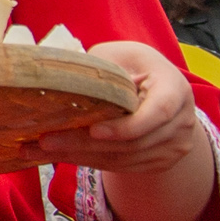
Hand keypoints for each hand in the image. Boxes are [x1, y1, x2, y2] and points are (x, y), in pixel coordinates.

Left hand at [35, 41, 203, 174]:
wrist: (161, 91)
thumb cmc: (134, 65)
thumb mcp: (120, 55)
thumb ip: (101, 65)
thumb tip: (59, 72)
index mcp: (175, 89)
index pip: (159, 113)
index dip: (127, 126)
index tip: (94, 131)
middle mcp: (180, 123)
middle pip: (132, 142)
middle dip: (84, 144)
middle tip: (45, 141)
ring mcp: (172, 147)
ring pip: (122, 158)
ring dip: (78, 156)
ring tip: (39, 149)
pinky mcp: (158, 161)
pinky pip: (120, 166)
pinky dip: (87, 161)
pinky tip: (57, 154)